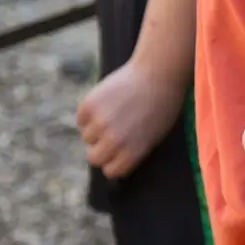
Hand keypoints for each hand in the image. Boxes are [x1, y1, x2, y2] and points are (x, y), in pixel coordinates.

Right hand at [76, 61, 186, 179]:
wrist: (158, 73)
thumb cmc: (163, 105)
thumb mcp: (154, 135)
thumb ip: (133, 151)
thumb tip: (113, 160)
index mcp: (133, 152)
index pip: (110, 171)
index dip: (114, 161)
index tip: (118, 154)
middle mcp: (114, 140)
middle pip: (94, 158)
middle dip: (101, 149)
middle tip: (111, 135)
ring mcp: (100, 122)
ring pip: (87, 136)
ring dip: (96, 128)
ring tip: (114, 113)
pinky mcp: (89, 105)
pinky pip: (81, 118)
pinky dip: (89, 113)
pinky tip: (106, 103)